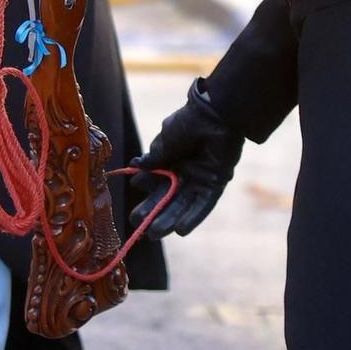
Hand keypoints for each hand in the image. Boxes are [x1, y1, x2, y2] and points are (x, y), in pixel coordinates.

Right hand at [127, 79, 244, 238]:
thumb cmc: (187, 124)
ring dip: (170, 219)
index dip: (145, 195)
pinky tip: (180, 230)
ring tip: (155, 234)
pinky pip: (204, 204)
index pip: (155, 181)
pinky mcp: (216, 182)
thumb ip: (153, 158)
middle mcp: (185, 171)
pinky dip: (193, 217)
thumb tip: (135, 168)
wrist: (214, 116)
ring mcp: (200, 178)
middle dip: (154, 212)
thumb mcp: (164, 142)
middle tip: (140, 228)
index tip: (134, 206)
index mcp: (170, 158)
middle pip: (167, 197)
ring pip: (183, 204)